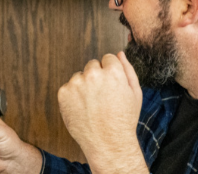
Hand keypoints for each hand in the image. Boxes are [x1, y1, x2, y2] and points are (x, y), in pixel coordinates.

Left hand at [57, 52, 146, 172]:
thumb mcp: (135, 94)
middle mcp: (93, 74)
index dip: (111, 72)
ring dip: (84, 86)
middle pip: (92, 65)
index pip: (107, 58)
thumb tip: (119, 53)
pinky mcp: (63, 93)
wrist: (108, 143)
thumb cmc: (124, 119)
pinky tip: (83, 109)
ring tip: (93, 106)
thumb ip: (128, 70)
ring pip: (79, 77)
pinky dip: (73, 96)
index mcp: (112, 72)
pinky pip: (68, 88)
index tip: (111, 85)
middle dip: (96, 77)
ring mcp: (76, 83)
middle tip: (103, 98)